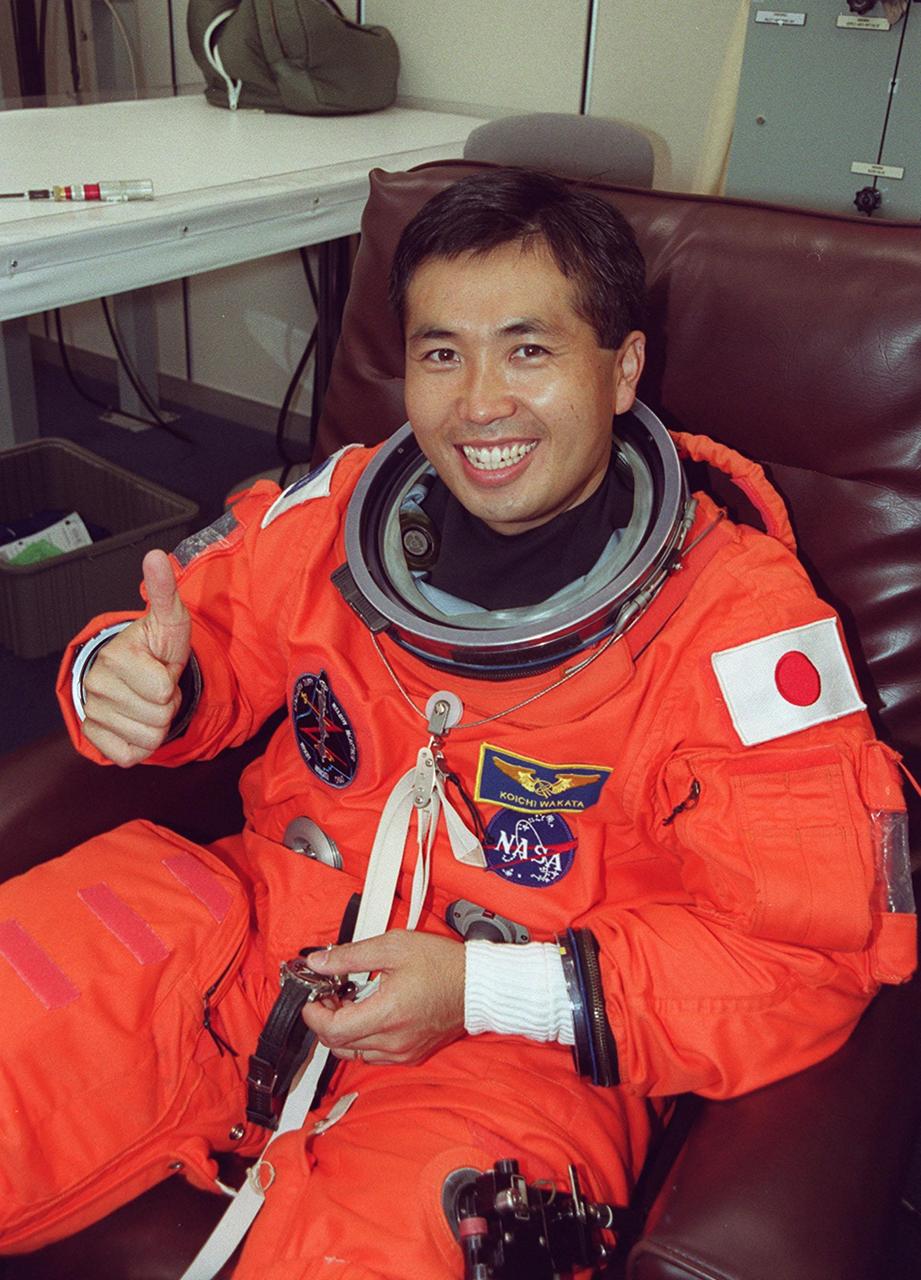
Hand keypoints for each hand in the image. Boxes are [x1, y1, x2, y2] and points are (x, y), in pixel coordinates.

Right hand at [82, 549, 190, 766]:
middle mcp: (97, 685)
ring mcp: (93, 712)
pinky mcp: (94, 736)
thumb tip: (156, 557)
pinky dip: (142, 744)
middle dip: (167, 705)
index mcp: (116, 657)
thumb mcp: (168, 619)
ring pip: (148, 738)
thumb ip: (164, 591)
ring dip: (157, 724)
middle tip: (156, 687)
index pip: (163, 691)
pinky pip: (130, 755)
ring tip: (148, 700)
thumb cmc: (156, 647)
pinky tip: (137, 721)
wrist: (135, 671)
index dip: (172, 684)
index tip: (162, 669)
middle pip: (158, 717)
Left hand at [302, 930, 465, 1065]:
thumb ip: (350, 956)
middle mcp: (393, 1041)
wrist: (477, 984)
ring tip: (350, 1002)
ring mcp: (402, 1052)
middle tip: (329, 994)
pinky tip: (370, 1013)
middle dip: (325, 1019)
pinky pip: (373, 1055)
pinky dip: (362, 1038)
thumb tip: (318, 963)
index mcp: (387, 1014)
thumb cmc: (442, 964)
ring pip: (353, 1052)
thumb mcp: (392, 946)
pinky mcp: (410, 1055)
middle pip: (338, 1044)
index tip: (312, 997)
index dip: (313, 1015)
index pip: (332, 1030)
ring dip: (343, 1030)